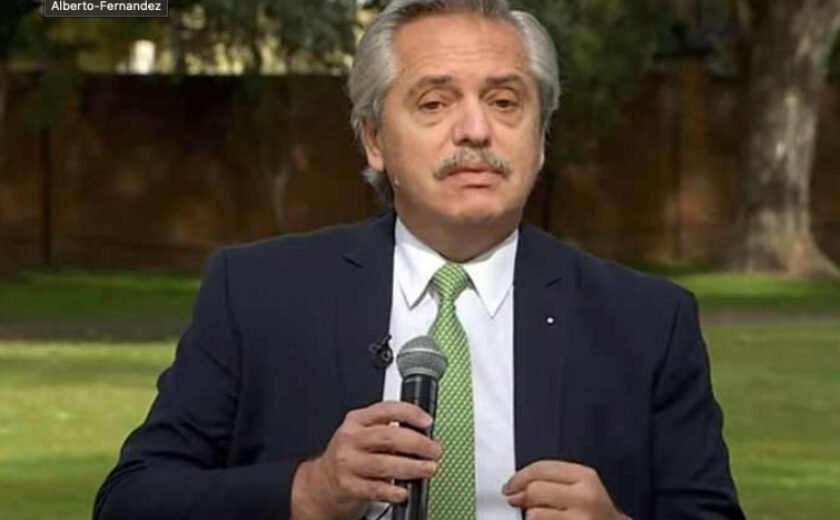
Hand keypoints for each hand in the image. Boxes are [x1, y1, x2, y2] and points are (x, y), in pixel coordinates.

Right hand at [290, 401, 441, 519]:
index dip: (410, 413)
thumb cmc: (351, 455)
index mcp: (357, 420)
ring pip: (384, 464)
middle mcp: (351, 439)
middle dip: (417, 444)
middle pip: (388, 437)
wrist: (322, 482)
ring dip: (412, 467)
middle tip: (434, 450)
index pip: (386, 409)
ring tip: (428, 469)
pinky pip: (375, 488)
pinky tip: (404, 491)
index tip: (427, 422)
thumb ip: (388, 429)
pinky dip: (393, 490)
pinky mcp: (348, 486)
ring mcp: (348, 462)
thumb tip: (424, 434)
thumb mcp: (363, 433)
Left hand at [503, 460, 627, 519]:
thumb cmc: (592, 510)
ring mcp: (581, 519)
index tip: (509, 486)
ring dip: (531, 516)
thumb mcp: (579, 486)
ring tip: (542, 516)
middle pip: (535, 490)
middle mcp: (585, 497)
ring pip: (534, 514)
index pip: (541, 468)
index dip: (519, 477)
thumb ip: (550, 480)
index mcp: (585, 476)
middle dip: (522, 497)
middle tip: (517, 502)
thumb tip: (513, 488)